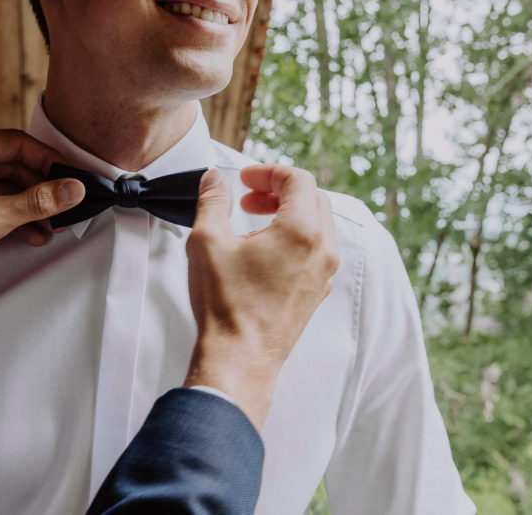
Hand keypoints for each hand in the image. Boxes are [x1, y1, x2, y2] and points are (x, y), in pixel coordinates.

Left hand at [0, 125, 84, 304]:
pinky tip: (34, 232)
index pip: (19, 145)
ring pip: (9, 183)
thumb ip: (37, 202)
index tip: (75, 179)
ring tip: (54, 225)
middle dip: (42, 190)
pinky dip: (14, 213)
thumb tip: (73, 189)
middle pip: (16, 164)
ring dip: (30, 205)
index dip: (51, 163)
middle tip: (68, 207)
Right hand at [182, 165, 339, 428]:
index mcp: (303, 231)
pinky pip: (315, 251)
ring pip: (316, 225)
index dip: (269, 172)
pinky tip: (263, 250)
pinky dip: (294, 238)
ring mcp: (324, 274)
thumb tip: (215, 179)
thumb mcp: (207, 241)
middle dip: (279, 190)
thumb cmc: (226, 305)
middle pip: (312, 199)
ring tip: (252, 222)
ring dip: (287, 213)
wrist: (239, 359)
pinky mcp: (317, 292)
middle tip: (247, 198)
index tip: (245, 179)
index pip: (299, 180)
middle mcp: (323, 250)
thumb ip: (212, 201)